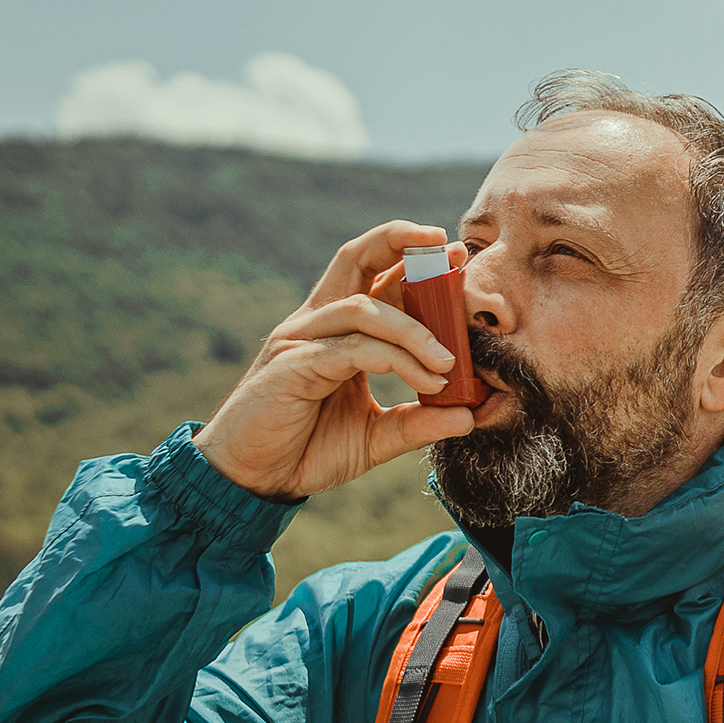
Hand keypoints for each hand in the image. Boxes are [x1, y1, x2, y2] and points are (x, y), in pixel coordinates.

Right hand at [194, 220, 485, 501]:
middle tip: (452, 251)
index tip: (458, 257)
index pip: (375, 276)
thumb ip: (417, 424)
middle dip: (403, 243)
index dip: (413, 258)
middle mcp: (317, 323)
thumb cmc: (307, 449)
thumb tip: (469, 416)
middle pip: (356, 258)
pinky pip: (353, 350)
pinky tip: (427, 381)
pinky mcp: (293, 365)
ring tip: (450, 362)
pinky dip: (396, 360)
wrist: (254, 479)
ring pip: (364, 308)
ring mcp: (301, 339)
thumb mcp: (375, 438)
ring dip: (415, 329)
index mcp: (337, 330)